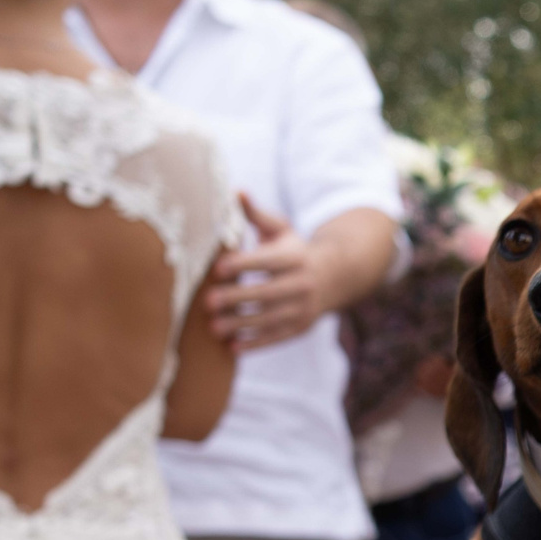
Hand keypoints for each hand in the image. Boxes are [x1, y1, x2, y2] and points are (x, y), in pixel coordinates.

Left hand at [206, 192, 330, 350]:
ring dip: (241, 325)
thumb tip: (235, 192)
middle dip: (238, 298)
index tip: (216, 267)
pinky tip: (232, 347)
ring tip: (213, 328)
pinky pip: (277, 337)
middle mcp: (303, 284)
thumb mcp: (281, 230)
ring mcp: (304, 309)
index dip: (243, 264)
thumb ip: (255, 216)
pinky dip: (255, 344)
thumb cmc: (293, 250)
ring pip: (270, 319)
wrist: (333, 278)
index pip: (268, 261)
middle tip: (207, 301)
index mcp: (295, 257)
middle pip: (268, 293)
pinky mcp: (300, 328)